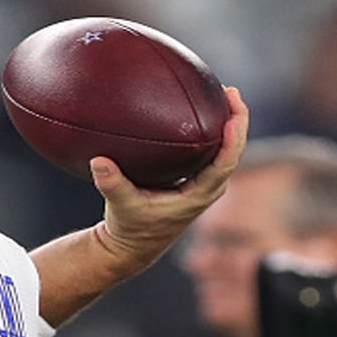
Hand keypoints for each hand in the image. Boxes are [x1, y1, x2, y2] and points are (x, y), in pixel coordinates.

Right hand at [91, 86, 248, 275]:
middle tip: (231, 92)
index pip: (224, 165)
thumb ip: (111, 184)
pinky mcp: (195, 179)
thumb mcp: (120, 206)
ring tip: (225, 94)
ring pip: (226, 150)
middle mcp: (207, 189)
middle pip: (233, 151)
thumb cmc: (129, 226)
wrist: (133, 245)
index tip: (232, 119)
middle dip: (237, 120)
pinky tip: (204, 110)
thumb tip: (98, 161)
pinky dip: (214, 131)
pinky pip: (213, 151)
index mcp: (197, 196)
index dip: (232, 142)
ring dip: (230, 123)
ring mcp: (203, 184)